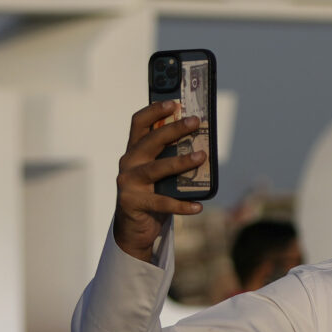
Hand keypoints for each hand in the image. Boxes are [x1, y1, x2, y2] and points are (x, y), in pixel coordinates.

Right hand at [112, 101, 207, 264]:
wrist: (133, 229)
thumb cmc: (152, 194)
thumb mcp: (158, 172)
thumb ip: (170, 158)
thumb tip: (203, 144)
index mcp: (134, 151)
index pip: (139, 123)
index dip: (155, 110)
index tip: (174, 103)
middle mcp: (128, 163)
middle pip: (151, 140)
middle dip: (174, 129)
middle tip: (195, 122)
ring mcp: (128, 183)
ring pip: (157, 169)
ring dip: (181, 162)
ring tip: (202, 157)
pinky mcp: (133, 203)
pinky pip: (162, 203)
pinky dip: (182, 205)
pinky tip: (198, 206)